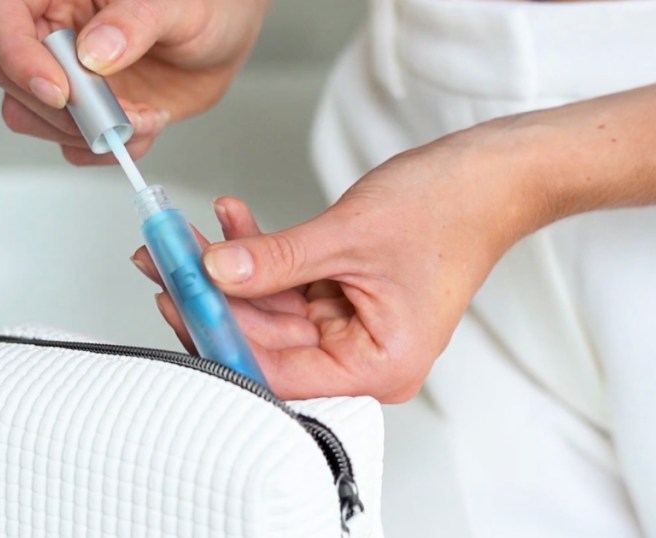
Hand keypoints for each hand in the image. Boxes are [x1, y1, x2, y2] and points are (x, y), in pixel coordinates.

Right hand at [0, 0, 268, 164]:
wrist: (225, 35)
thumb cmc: (202, 3)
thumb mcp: (174, 4)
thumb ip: (133, 22)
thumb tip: (95, 52)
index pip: (2, 17)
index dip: (20, 58)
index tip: (59, 91)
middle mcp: (54, 33)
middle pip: (13, 77)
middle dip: (66, 108)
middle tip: (117, 110)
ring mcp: (67, 75)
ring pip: (33, 117)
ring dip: (86, 133)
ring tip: (141, 115)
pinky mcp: (87, 111)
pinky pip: (72, 145)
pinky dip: (106, 149)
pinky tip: (143, 125)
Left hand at [131, 124, 547, 401]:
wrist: (490, 177)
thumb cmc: (451, 211)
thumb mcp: (349, 236)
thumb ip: (277, 259)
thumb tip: (214, 271)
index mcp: (377, 367)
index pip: (277, 372)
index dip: (220, 337)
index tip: (177, 301)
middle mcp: (362, 358)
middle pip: (266, 341)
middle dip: (214, 296)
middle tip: (165, 262)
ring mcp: (351, 329)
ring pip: (270, 309)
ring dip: (229, 270)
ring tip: (184, 238)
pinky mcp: (343, 300)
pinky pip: (288, 283)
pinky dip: (262, 254)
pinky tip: (232, 224)